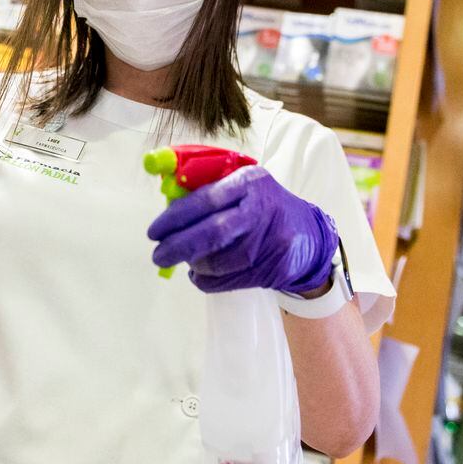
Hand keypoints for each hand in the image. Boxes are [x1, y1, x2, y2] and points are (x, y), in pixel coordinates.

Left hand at [148, 166, 336, 294]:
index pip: (205, 199)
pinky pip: (228, 280)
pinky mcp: (273, 268)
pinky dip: (208, 280)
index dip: (175, 217)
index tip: (154, 231)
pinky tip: (202, 273)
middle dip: (177, 247)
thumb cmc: (264, 207)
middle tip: (158, 256)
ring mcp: (269, 242)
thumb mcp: (242, 186)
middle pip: (211, 233)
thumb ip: (206, 189)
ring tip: (185, 260)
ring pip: (219, 262)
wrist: (309, 236)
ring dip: (195, 265)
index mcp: (249, 182)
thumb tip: (166, 204)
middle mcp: (261, 210)